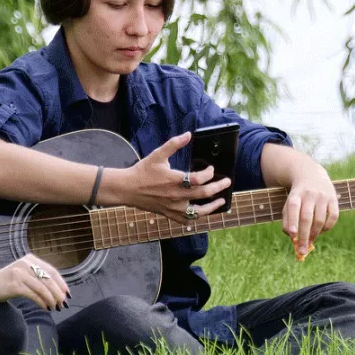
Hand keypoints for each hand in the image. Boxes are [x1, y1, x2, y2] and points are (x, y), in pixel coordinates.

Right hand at [0, 255, 70, 309]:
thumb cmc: (8, 282)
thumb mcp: (25, 275)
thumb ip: (39, 278)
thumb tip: (60, 292)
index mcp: (31, 259)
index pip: (52, 271)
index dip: (61, 284)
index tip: (67, 294)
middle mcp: (26, 263)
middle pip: (49, 280)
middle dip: (58, 293)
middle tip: (64, 304)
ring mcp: (19, 273)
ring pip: (42, 288)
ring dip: (52, 299)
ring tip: (56, 307)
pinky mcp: (14, 284)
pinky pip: (33, 294)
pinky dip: (42, 302)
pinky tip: (46, 308)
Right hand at [113, 132, 231, 224]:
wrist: (127, 188)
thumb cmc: (143, 171)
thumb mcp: (158, 155)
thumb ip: (174, 144)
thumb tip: (188, 134)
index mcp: (174, 180)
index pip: (199, 179)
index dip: (209, 173)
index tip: (211, 169)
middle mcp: (176, 195)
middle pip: (203, 194)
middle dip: (218, 188)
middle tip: (226, 183)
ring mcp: (173, 207)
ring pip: (198, 212)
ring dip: (212, 207)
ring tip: (221, 202)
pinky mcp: (169, 214)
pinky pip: (186, 220)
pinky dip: (196, 218)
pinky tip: (203, 213)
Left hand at [282, 167, 338, 258]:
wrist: (311, 175)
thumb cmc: (298, 196)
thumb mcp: (289, 204)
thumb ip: (288, 220)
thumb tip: (293, 238)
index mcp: (295, 194)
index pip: (293, 207)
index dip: (292, 221)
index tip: (292, 235)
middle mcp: (309, 194)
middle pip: (307, 217)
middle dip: (304, 236)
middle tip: (302, 251)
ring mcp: (323, 196)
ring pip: (320, 219)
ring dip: (315, 234)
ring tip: (311, 240)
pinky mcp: (334, 199)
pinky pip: (333, 217)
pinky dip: (327, 228)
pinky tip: (321, 230)